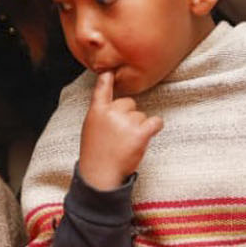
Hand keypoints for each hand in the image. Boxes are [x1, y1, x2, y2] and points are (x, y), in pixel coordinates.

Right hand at [77, 71, 162, 190]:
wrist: (100, 176)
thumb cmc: (95, 154)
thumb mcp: (90, 128)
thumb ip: (101, 113)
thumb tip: (112, 103)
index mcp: (97, 111)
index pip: (102, 88)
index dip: (107, 77)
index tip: (110, 70)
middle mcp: (112, 112)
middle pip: (129, 103)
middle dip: (129, 116)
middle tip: (120, 135)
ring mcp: (126, 122)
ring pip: (141, 115)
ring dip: (139, 127)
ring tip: (126, 143)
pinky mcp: (140, 133)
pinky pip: (155, 121)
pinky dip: (155, 126)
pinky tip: (149, 134)